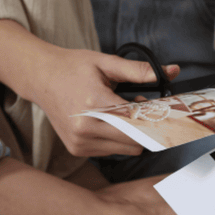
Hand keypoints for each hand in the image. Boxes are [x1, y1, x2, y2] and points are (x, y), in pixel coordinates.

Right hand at [0, 19, 178, 157]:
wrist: (41, 78)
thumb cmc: (73, 68)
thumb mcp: (106, 63)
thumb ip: (139, 71)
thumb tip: (173, 71)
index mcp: (94, 105)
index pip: (138, 123)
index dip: (157, 119)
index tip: (170, 114)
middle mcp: (86, 129)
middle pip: (136, 141)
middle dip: (146, 127)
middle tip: (145, 108)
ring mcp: (80, 143)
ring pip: (126, 149)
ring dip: (132, 134)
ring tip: (122, 112)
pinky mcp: (77, 150)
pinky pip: (111, 151)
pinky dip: (117, 139)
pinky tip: (109, 121)